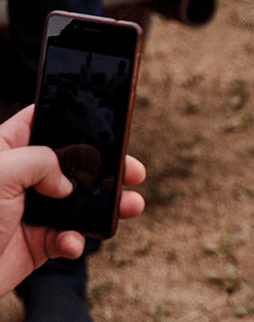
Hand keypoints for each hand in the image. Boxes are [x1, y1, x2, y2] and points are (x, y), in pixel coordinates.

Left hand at [0, 105, 145, 295]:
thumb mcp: (1, 171)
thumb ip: (42, 161)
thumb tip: (66, 184)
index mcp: (8, 150)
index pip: (43, 123)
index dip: (73, 119)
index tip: (104, 121)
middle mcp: (23, 178)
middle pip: (76, 164)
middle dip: (108, 168)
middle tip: (133, 171)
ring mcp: (33, 210)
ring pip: (82, 202)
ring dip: (109, 205)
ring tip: (132, 205)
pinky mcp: (38, 241)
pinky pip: (69, 237)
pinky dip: (76, 241)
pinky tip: (71, 242)